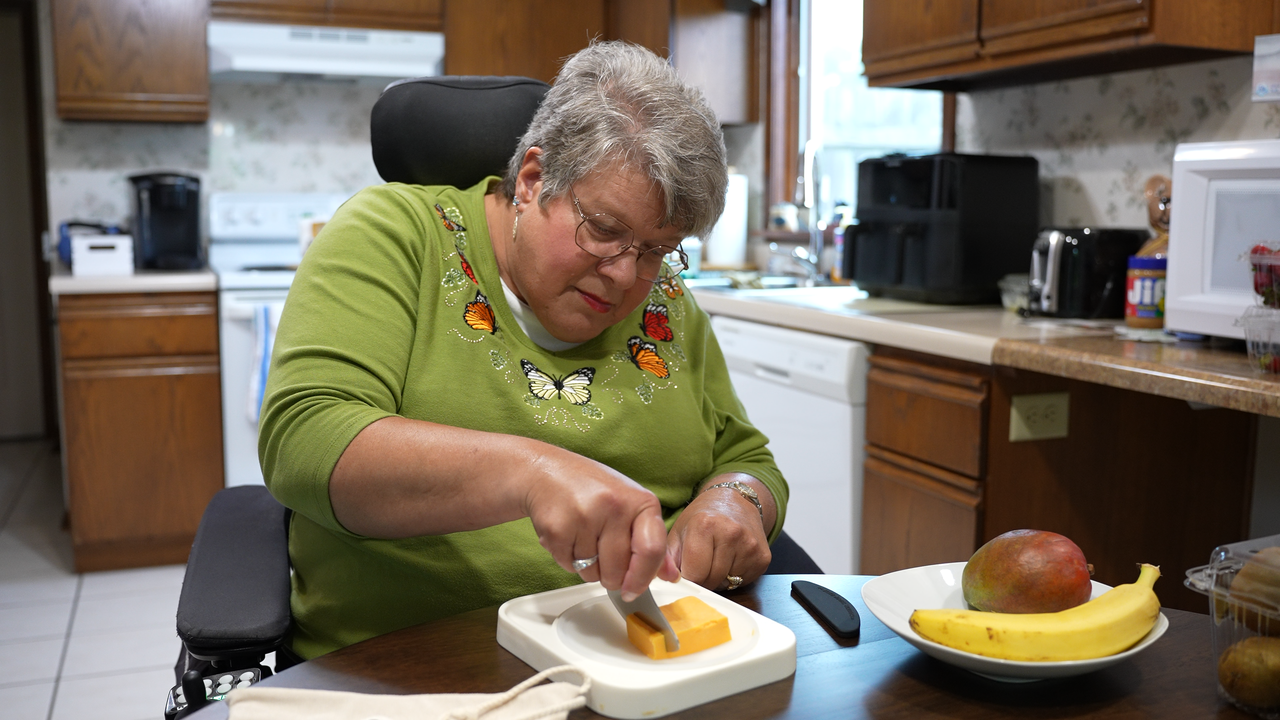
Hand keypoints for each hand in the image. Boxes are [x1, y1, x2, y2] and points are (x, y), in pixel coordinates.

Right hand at [523, 448, 678, 600]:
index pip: (651, 551)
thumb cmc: (593, 489)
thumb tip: (671, 575)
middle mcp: (614, 506)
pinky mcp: (557, 528)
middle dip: (611, 578)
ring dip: (588, 569)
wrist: (547, 470)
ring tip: (583, 540)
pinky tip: (568, 537)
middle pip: (618, 570)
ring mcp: (585, 516)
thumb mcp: (630, 506)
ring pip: (592, 573)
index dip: (642, 578)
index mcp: (641, 501)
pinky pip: (568, 566)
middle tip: (603, 559)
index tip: (632, 591)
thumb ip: (652, 542)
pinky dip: (568, 560)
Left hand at [666, 481, 771, 590]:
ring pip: (727, 583)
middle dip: (702, 579)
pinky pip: (744, 581)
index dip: (687, 577)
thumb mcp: (678, 531)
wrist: (735, 500)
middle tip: (701, 563)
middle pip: (711, 581)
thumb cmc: (702, 517)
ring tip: (716, 558)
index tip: (686, 570)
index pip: (694, 574)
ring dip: (719, 578)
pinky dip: (734, 576)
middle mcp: (730, 533)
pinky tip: (731, 558)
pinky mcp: (763, 557)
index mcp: (704, 525)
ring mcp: (749, 546)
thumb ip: (667, 558)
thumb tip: (661, 580)